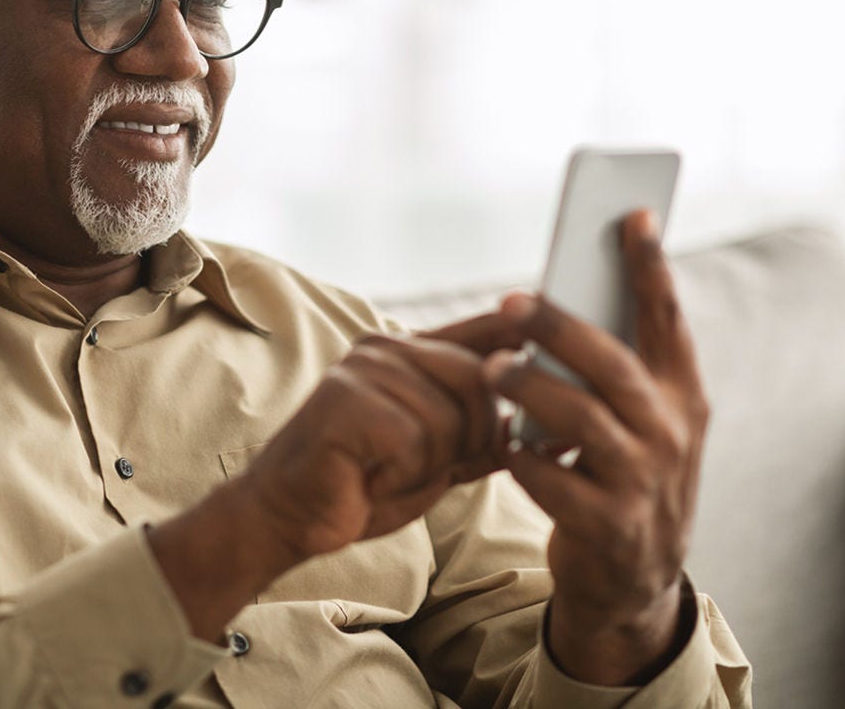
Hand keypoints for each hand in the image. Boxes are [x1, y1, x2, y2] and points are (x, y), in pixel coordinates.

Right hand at [238, 311, 522, 564]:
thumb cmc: (363, 484)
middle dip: (471, 438)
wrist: (290, 514)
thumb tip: (550, 422)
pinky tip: (368, 478)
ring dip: (428, 464)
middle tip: (424, 467)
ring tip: (386, 472)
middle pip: (478, 381)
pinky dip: (401, 474)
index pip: (480, 329)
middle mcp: (385, 348)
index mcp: (406, 352)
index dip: (520, 336)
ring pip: (450, 417)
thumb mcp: (437, 458)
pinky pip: (414, 441)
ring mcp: (364, 369)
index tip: (554, 349)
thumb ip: (483, 434)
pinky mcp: (348, 399)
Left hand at [487, 210, 707, 685]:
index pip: (667, 319)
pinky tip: (503, 442)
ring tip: (494, 368)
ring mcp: (643, 482)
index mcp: (681, 395)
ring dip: (531, 389)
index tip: (632, 214)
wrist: (634, 580)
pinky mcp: (609, 526)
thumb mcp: (640, 421)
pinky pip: (553, 480)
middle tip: (513, 301)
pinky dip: (522, 457)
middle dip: (562, 328)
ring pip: (581, 421)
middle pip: (614, 364)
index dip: (649, 266)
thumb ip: (615, 367)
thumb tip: (560, 297)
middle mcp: (671, 433)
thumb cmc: (623, 474)